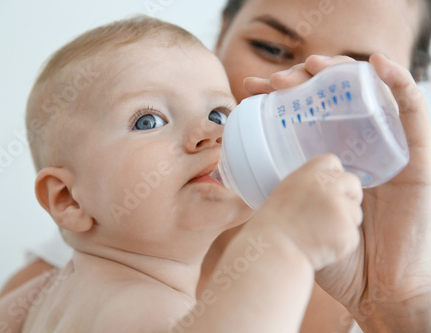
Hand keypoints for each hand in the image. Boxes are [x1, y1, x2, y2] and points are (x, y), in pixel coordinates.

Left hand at [246, 54, 430, 330]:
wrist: (376, 287)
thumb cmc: (334, 252)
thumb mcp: (297, 213)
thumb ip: (278, 189)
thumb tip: (235, 170)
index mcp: (326, 156)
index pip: (302, 113)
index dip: (278, 96)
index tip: (250, 90)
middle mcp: (355, 146)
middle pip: (332, 98)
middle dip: (303, 80)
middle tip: (277, 80)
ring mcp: (384, 147)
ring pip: (367, 96)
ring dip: (342, 72)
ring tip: (314, 65)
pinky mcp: (415, 156)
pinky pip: (412, 112)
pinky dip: (398, 82)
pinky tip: (375, 64)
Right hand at [254, 154, 362, 270]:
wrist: (273, 252)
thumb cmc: (273, 226)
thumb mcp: (285, 193)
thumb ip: (308, 185)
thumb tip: (327, 184)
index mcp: (308, 174)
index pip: (332, 162)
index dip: (332, 175)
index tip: (327, 187)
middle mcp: (327, 186)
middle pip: (353, 183)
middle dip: (348, 197)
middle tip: (330, 214)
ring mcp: (339, 209)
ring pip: (355, 212)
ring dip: (343, 223)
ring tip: (317, 234)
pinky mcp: (347, 232)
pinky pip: (352, 236)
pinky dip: (341, 243)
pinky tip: (320, 246)